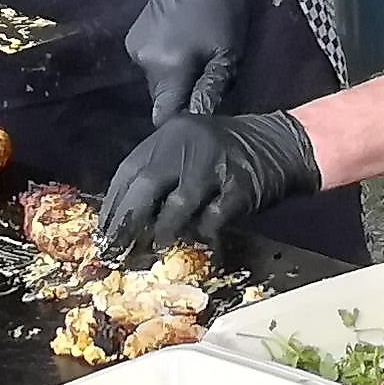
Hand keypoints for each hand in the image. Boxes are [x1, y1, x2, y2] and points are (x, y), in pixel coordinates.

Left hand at [98, 111, 319, 257]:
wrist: (280, 142)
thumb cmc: (225, 154)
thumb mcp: (187, 152)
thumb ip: (160, 176)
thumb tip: (127, 220)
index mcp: (168, 134)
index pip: (128, 171)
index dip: (113, 206)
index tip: (103, 234)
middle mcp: (187, 143)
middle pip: (146, 184)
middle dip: (127, 221)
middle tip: (116, 250)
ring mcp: (215, 163)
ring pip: (178, 203)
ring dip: (163, 231)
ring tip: (154, 250)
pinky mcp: (240, 185)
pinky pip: (214, 216)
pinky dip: (202, 232)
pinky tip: (196, 241)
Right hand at [129, 0, 248, 119]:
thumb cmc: (221, 11)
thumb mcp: (226, 55)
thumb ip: (209, 90)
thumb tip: (199, 119)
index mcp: (167, 68)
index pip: (164, 113)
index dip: (179, 121)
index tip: (195, 119)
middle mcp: (143, 61)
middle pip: (160, 96)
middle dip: (179, 96)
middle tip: (203, 84)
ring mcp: (135, 47)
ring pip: (156, 80)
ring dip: (173, 78)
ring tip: (195, 61)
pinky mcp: (134, 36)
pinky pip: (150, 63)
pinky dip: (165, 62)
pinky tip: (182, 47)